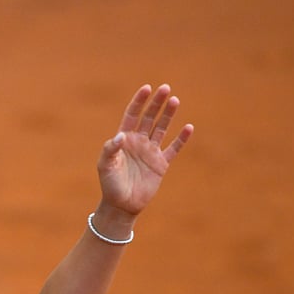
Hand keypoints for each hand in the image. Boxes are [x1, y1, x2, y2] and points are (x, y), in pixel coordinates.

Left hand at [97, 84, 191, 216]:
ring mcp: (151, 152)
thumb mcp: (105, 165)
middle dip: (156, 103)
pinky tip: (188, 127)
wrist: (121, 204)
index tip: (146, 88)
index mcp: (124, 139)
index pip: (132, 114)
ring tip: (175, 100)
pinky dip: (181, 139)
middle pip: (149, 117)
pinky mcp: (161, 164)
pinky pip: (173, 148)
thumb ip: (110, 149)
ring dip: (168, 115)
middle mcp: (138, 142)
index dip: (139, 101)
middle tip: (165, 88)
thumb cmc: (109, 184)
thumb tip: (121, 136)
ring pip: (161, 128)